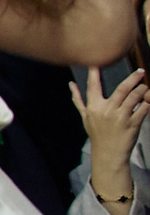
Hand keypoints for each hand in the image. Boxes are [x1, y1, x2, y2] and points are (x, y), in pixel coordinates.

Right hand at [70, 68, 146, 209]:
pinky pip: (143, 108)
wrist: (109, 153)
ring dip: (143, 90)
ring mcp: (121, 117)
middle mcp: (107, 110)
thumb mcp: (85, 117)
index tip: (98, 61)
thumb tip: (71, 85)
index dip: (95, 72)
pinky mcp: (133, 123)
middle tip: (140, 71)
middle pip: (122, 89)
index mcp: (94, 107)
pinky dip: (147, 102)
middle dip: (133, 78)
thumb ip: (78, 100)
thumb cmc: (97, 134)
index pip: (93, 86)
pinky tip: (147, 101)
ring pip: (135, 97)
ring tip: (145, 87)